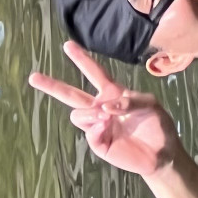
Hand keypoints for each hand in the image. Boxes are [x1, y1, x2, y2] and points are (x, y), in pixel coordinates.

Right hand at [29, 43, 181, 178]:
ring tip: (106, 117)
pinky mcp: (99, 144)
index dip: (82, 59)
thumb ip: (130, 101)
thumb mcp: (150, 105)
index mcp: (112, 93)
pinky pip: (89, 133)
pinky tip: (107, 126)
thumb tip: (104, 108)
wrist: (163, 153)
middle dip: (52, 85)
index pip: (94, 73)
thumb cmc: (157, 124)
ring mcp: (97, 126)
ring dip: (89, 112)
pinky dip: (96, 128)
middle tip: (33, 76)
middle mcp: (100, 108)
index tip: (67, 45)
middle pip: (71, 94)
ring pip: (77, 114)